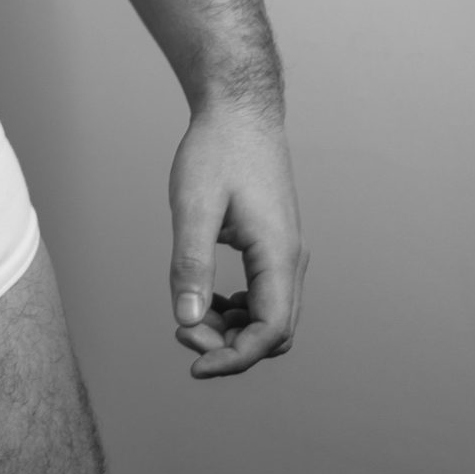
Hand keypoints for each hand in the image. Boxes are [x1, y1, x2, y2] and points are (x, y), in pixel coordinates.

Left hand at [168, 102, 305, 377]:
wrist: (240, 109)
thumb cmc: (217, 149)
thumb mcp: (193, 205)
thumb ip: (191, 265)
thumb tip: (187, 322)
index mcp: (279, 254)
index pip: (270, 331)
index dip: (233, 358)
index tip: (193, 364)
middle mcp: (291, 259)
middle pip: (274, 332)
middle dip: (230, 346)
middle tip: (183, 331)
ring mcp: (286, 252)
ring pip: (270, 316)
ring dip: (233, 329)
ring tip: (190, 316)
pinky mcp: (274, 245)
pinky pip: (265, 296)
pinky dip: (238, 309)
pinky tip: (208, 298)